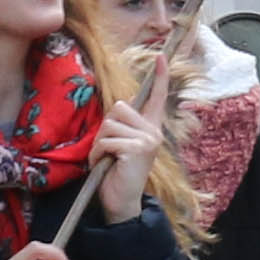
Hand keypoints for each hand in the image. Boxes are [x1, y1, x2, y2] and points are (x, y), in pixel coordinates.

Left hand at [85, 88, 165, 222]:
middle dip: (105, 128)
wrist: (121, 202)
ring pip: (110, 125)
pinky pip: (107, 140)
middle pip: (119, 108)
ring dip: (100, 143)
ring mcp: (147, 140)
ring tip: (106, 159)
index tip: (161, 57)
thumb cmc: (117, 174)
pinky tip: (105, 165)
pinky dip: (99, 153)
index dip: (159, 77)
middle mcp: (153, 132)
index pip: (156, 98)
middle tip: (107, 150)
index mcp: (151, 129)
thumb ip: (121, 127)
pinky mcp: (137, 149)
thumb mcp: (120, 145)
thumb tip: (117, 108)